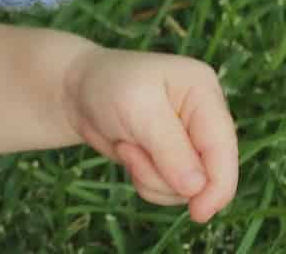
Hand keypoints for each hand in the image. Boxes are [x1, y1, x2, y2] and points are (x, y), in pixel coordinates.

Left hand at [64, 46, 237, 221]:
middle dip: (167, 175)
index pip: (223, 147)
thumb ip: (169, 148)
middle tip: (131, 150)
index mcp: (203, 92)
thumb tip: (197, 188)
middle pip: (209, 174)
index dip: (218, 185)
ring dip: (151, 177)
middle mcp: (204, 118)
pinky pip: (170, 191)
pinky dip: (146, 181)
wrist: (75, 90)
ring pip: (188, 188)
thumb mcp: (136, 109)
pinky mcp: (173, 161)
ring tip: (126, 145)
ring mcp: (189, 141)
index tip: (198, 212)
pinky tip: (128, 152)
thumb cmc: (105, 87)